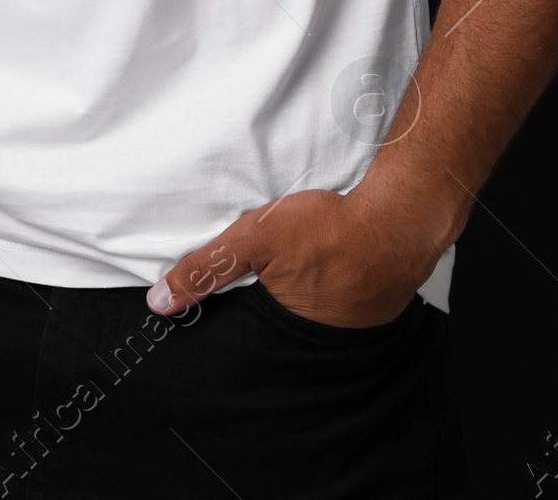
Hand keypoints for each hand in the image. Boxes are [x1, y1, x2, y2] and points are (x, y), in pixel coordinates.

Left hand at [146, 186, 444, 328]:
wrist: (397, 219)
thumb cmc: (326, 229)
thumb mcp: (254, 239)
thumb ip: (208, 268)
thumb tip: (160, 302)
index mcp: (285, 328)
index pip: (253, 335)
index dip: (245, 317)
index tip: (242, 301)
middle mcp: (319, 339)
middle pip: (285, 326)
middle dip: (278, 307)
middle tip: (280, 278)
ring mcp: (354, 326)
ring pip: (320, 317)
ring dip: (313, 299)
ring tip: (309, 271)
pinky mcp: (379, 308)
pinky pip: (351, 305)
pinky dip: (342, 290)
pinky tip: (339, 267)